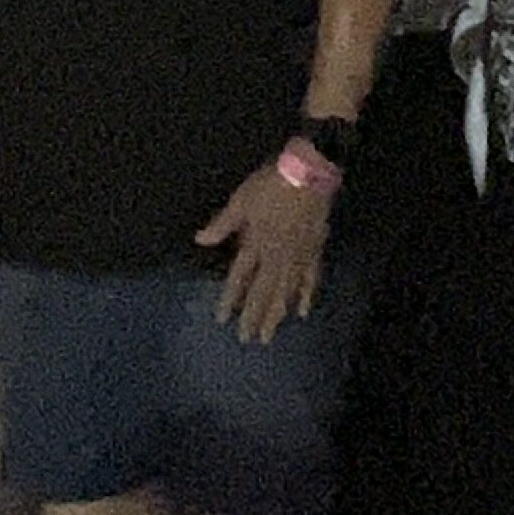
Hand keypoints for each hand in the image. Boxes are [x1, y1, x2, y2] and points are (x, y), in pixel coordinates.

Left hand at [194, 164, 332, 339]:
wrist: (307, 175)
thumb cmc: (270, 186)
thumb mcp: (240, 201)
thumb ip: (222, 224)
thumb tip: (199, 240)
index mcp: (255, 245)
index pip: (239, 279)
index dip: (229, 299)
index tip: (222, 320)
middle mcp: (275, 257)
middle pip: (262, 292)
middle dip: (253, 317)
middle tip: (247, 339)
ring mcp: (297, 257)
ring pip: (284, 292)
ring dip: (275, 314)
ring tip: (268, 335)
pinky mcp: (314, 252)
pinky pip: (310, 279)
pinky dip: (305, 296)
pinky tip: (301, 312)